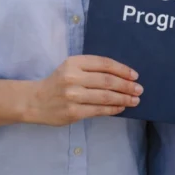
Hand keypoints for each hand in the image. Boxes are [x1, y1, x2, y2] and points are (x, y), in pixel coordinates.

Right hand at [26, 55, 142, 125]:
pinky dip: (113, 109)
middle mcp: (73, 77)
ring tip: (135, 100)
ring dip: (123, 98)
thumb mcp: (71, 67)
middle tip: (139, 89)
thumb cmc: (58, 82)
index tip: (134, 75)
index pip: (104, 63)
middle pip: (107, 80)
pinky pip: (99, 110)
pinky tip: (121, 107)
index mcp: (74, 62)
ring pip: (105, 96)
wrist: (35, 101)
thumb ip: (91, 69)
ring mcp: (73, 96)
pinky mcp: (73, 112)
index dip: (122, 69)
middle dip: (126, 85)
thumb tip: (121, 75)